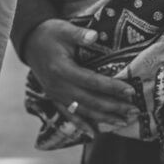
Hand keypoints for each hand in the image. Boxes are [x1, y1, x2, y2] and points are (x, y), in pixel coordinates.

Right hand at [23, 19, 137, 133]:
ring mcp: (55, 94)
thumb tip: (95, 35)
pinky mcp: (54, 97)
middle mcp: (58, 85)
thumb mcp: (63, 29)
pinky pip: (69, 114)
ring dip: (103, 118)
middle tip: (135, 111)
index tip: (131, 92)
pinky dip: (81, 124)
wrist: (29, 42)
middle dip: (114, 107)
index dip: (111, 88)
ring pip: (82, 110)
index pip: (91, 81)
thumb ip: (79, 34)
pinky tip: (94, 134)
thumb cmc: (49, 33)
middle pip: (90, 100)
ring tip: (124, 122)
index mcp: (61, 69)